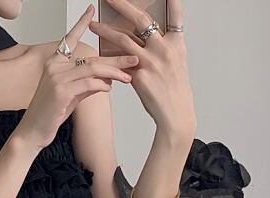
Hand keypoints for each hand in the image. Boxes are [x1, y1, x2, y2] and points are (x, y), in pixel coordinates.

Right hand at [14, 4, 139, 151]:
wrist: (32, 132)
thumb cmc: (48, 115)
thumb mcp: (70, 96)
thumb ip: (85, 84)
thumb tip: (106, 80)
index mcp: (54, 64)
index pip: (70, 39)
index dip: (80, 24)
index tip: (91, 10)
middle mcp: (54, 67)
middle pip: (91, 58)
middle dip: (115, 58)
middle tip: (133, 58)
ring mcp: (56, 78)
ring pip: (92, 69)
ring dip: (114, 73)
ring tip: (128, 76)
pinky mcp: (61, 91)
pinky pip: (87, 84)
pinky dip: (101, 85)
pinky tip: (108, 88)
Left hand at [90, 0, 196, 139]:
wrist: (175, 113)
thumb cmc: (174, 90)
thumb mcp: (175, 62)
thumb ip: (161, 47)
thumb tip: (143, 38)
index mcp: (176, 42)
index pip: (174, 14)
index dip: (170, 0)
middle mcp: (164, 48)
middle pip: (142, 20)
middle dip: (124, 6)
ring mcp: (151, 61)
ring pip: (124, 40)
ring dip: (106, 31)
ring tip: (92, 25)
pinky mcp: (139, 76)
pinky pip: (119, 64)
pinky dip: (108, 57)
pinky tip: (97, 54)